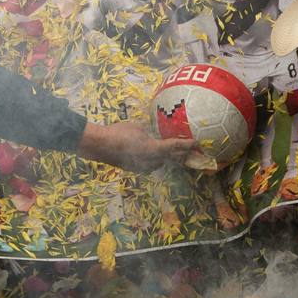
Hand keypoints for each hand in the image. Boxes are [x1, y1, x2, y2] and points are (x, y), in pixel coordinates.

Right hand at [78, 121, 202, 172]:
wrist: (100, 146)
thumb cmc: (119, 133)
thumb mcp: (138, 128)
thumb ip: (150, 133)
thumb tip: (155, 134)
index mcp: (154, 149)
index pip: (176, 146)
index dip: (188, 144)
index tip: (198, 143)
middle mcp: (152, 161)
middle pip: (172, 158)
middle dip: (181, 154)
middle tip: (192, 151)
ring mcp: (144, 167)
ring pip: (161, 162)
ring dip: (168, 157)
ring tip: (174, 151)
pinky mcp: (136, 169)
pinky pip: (151, 164)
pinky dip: (155, 159)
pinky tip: (153, 153)